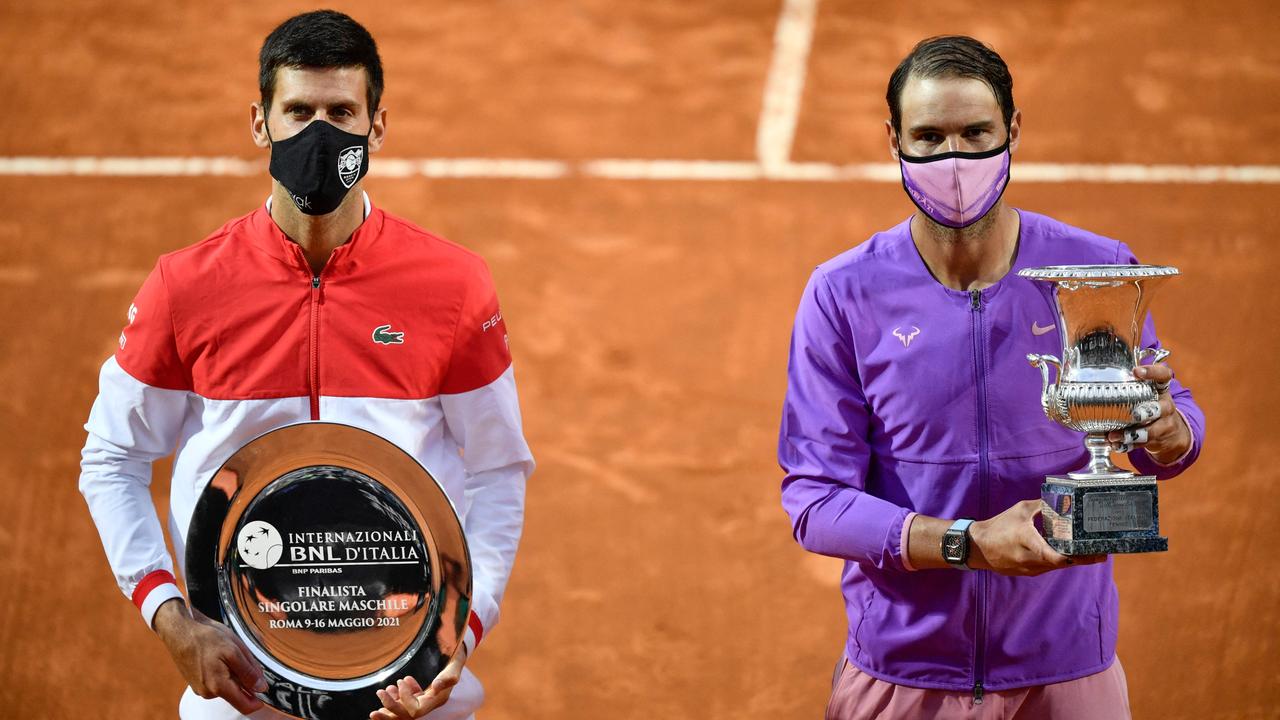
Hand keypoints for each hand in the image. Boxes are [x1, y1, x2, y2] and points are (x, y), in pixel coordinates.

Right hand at [153, 599, 265, 714]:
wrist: (179, 631)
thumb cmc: (205, 638)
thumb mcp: (234, 651)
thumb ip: (249, 672)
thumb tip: (261, 688)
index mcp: (218, 686)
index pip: (244, 706)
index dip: (258, 701)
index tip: (266, 689)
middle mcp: (208, 692)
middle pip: (237, 693)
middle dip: (246, 679)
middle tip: (243, 656)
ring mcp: (201, 688)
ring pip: (228, 685)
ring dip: (234, 672)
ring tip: (228, 652)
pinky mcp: (197, 681)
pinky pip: (217, 680)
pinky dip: (223, 670)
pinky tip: (218, 655)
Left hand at [370, 645, 466, 719]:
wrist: (455, 653)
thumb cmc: (455, 658)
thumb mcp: (455, 664)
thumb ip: (448, 676)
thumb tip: (436, 686)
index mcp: (437, 699)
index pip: (416, 711)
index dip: (405, 700)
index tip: (400, 681)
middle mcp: (429, 703)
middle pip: (406, 716)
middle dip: (390, 708)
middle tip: (379, 692)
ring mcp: (423, 700)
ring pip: (403, 713)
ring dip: (390, 706)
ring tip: (383, 691)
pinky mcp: (418, 695)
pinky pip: (404, 705)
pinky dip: (395, 700)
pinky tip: (392, 689)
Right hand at [968, 500, 1105, 575]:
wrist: (978, 547)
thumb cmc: (999, 526)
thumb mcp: (1020, 510)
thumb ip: (1041, 506)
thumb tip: (1063, 500)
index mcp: (1026, 541)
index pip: (1053, 556)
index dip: (1073, 557)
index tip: (1092, 553)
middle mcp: (1028, 558)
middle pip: (1061, 563)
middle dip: (1081, 558)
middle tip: (1100, 553)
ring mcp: (1028, 569)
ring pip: (1055, 567)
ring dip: (1070, 561)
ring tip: (1089, 554)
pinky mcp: (1027, 573)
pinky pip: (1047, 568)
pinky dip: (1058, 562)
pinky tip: (1067, 555)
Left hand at [1106, 364, 1191, 464]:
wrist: (1173, 433)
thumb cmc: (1151, 406)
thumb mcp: (1147, 394)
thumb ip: (1130, 386)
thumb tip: (1096, 381)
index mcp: (1161, 390)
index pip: (1164, 375)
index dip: (1153, 372)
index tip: (1137, 371)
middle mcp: (1166, 406)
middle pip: (1160, 408)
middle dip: (1145, 412)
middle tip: (1133, 415)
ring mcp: (1164, 424)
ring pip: (1151, 430)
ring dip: (1131, 434)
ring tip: (1113, 436)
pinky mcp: (1157, 440)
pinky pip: (1143, 444)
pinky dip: (1127, 445)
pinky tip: (1116, 445)